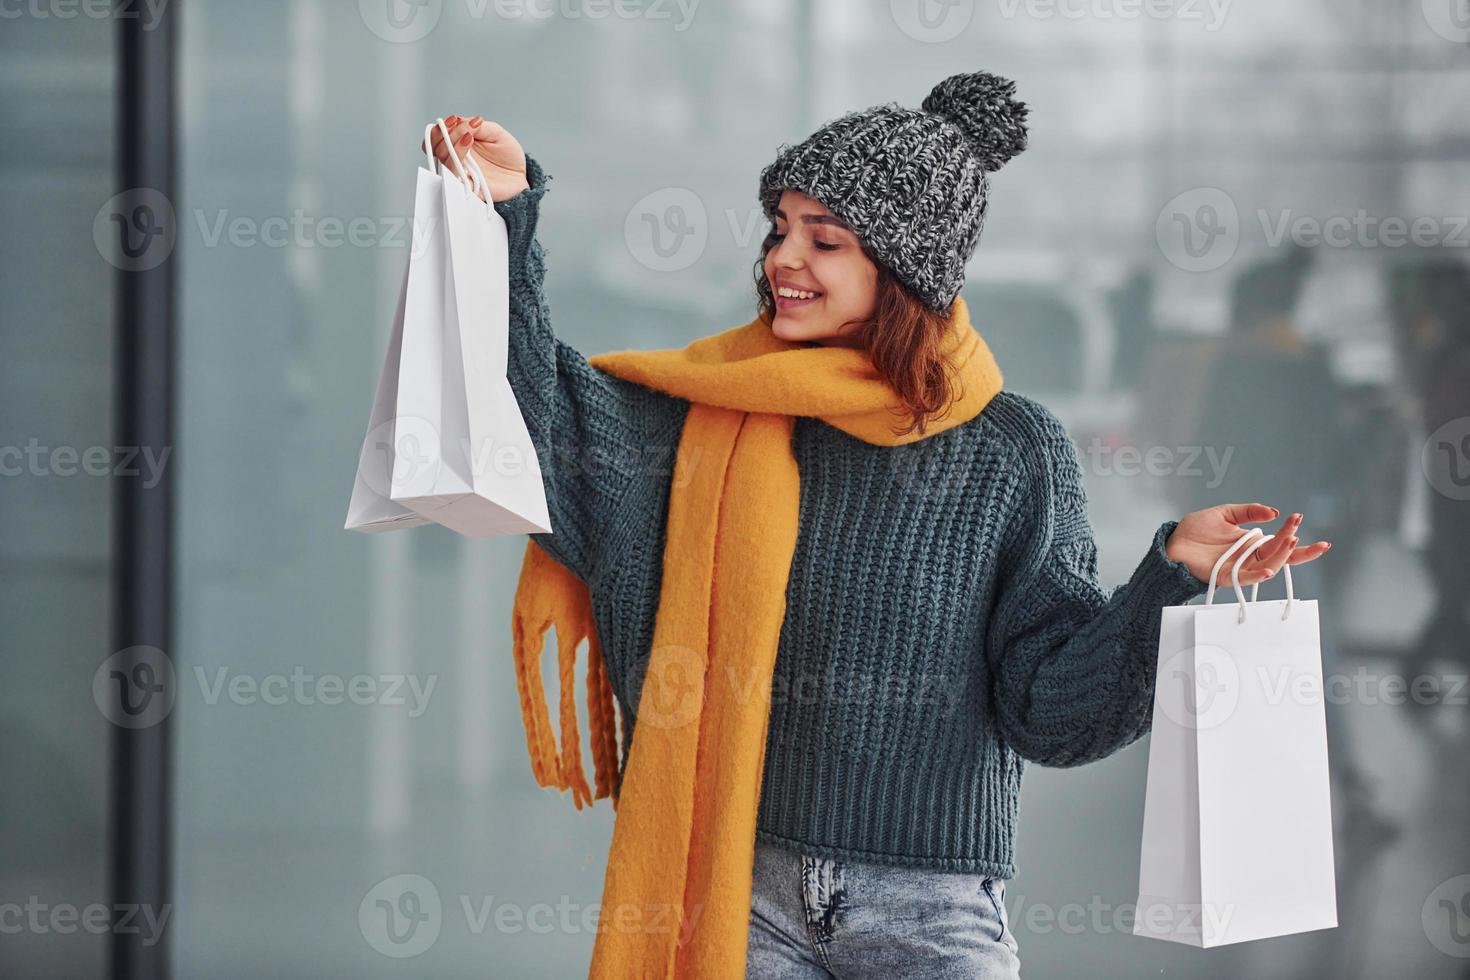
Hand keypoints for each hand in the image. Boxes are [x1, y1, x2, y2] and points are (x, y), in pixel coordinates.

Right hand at [420, 114, 531, 203]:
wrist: (520, 176)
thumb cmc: (507, 155)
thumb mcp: (496, 133)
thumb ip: (478, 126)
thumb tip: (460, 120)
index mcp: (457, 143)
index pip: (436, 137)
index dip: (440, 128)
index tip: (454, 120)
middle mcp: (455, 158)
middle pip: (434, 147)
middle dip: (447, 134)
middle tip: (466, 130)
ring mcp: (460, 173)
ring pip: (443, 161)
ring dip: (453, 146)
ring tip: (469, 137)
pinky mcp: (467, 187)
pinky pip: (454, 179)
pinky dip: (457, 164)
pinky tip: (468, 152)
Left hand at [1165, 502, 1331, 588]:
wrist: (1174, 543)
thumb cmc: (1196, 531)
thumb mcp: (1225, 513)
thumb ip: (1249, 511)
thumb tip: (1273, 512)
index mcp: (1252, 543)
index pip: (1279, 541)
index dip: (1292, 532)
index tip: (1298, 518)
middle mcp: (1249, 557)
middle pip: (1280, 556)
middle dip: (1294, 546)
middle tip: (1297, 532)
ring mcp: (1239, 568)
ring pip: (1268, 566)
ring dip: (1281, 556)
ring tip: (1291, 541)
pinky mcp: (1226, 576)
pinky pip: (1245, 579)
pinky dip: (1258, 576)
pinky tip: (1269, 570)